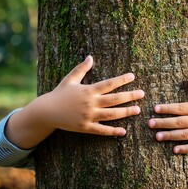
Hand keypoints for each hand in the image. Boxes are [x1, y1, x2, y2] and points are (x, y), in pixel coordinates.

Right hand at [5, 55, 144, 148]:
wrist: (46, 112)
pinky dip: (112, 131)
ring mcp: (88, 116)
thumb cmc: (59, 94)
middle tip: (142, 94)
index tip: (132, 76)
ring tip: (138, 110)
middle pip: (114, 100)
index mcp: (88, 90)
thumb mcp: (70, 79)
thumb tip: (90, 57)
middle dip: (130, 96)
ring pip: (111, 115)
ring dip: (126, 112)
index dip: (121, 80)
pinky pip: (101, 130)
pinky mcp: (85, 127)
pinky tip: (123, 131)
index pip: (109, 84)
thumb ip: (81, 69)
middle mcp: (90, 103)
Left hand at [148, 76, 187, 153]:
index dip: (167, 108)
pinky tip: (175, 150)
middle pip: (179, 122)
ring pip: (184, 135)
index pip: (180, 107)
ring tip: (157, 136)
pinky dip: (185, 149)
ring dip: (170, 136)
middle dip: (163, 122)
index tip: (155, 109)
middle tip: (149, 124)